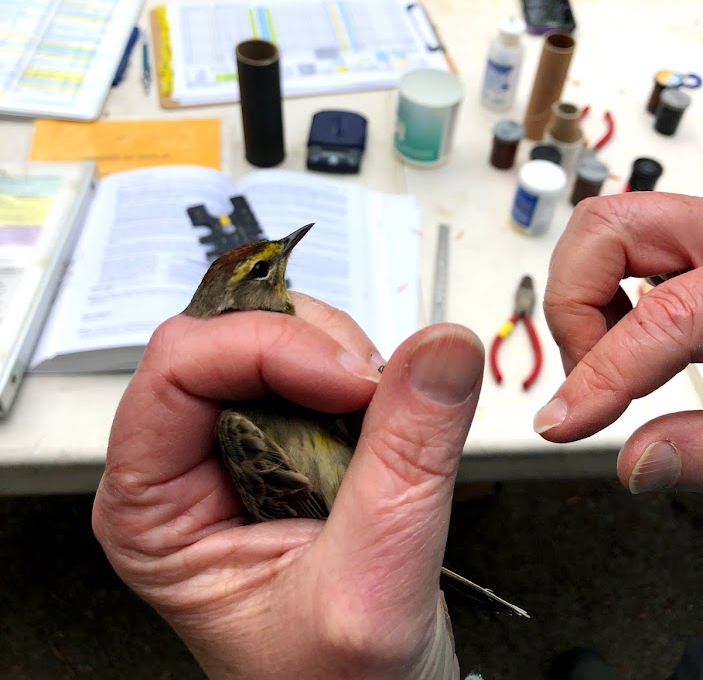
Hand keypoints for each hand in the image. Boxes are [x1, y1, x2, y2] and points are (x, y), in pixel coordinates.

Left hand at [93, 293, 483, 679]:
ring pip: (278, 333)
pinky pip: (317, 356)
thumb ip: (407, 458)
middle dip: (315, 352)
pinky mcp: (283, 431)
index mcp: (152, 504)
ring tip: (379, 435)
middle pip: (229, 334)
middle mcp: (183, 460)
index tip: (352, 382)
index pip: (179, 365)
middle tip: (375, 402)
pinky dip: (364, 373)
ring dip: (346, 362)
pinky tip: (380, 430)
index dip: (267, 350)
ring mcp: (235, 440)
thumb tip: (442, 349)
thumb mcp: (372, 583)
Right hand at [535, 193, 702, 493]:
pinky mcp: (694, 237)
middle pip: (603, 227)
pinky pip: (625, 246)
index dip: (600, 374)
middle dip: (575, 306)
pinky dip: (606, 290)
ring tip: (607, 357)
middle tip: (590, 373)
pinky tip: (629, 337)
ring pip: (604, 227)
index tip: (562, 421)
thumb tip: (637, 463)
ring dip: (585, 296)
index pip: (660, 315)